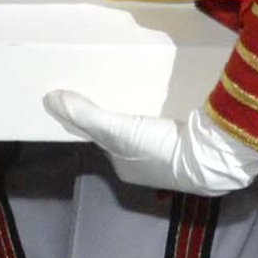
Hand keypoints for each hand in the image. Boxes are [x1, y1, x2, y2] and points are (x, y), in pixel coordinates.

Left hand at [43, 90, 257, 195]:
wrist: (208, 157)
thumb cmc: (157, 148)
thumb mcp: (114, 130)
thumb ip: (84, 115)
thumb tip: (49, 99)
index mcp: (125, 169)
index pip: (104, 139)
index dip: (96, 120)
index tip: (92, 96)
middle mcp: (144, 169)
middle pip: (125, 136)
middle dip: (119, 117)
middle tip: (116, 88)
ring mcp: (170, 160)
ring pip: (147, 132)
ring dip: (142, 115)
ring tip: (139, 89)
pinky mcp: (190, 147)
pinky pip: (169, 126)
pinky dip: (164, 114)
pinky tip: (167, 98)